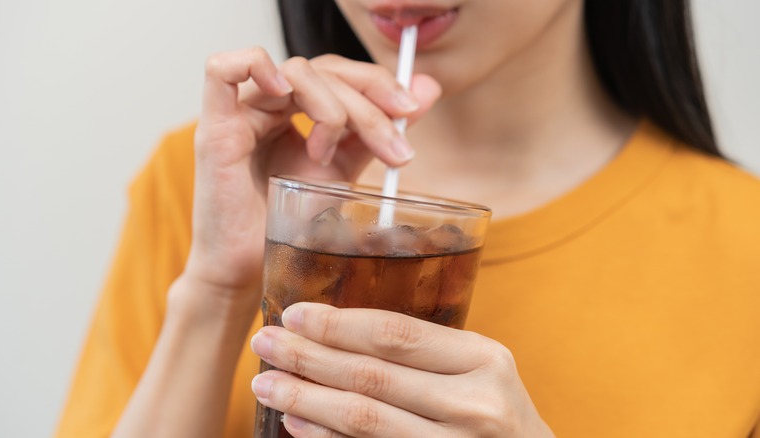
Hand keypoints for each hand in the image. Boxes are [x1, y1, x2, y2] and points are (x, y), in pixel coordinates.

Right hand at [182, 48, 440, 299]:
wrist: (251, 270)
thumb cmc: (286, 225)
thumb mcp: (344, 171)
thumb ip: (379, 130)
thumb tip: (428, 89)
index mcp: (296, 110)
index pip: (339, 71)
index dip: (377, 82)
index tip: (411, 111)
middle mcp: (269, 105)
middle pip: (323, 69)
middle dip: (368, 103)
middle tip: (393, 145)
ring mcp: (241, 113)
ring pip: (294, 70)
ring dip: (329, 106)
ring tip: (328, 155)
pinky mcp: (214, 128)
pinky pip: (222, 69)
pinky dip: (257, 66)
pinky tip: (284, 95)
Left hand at [250, 302, 554, 437]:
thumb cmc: (497, 412)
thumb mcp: (482, 370)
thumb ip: (429, 351)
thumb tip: (337, 330)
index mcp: (484, 359)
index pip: (396, 333)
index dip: (337, 323)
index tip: (293, 313)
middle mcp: (475, 403)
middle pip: (371, 375)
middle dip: (307, 356)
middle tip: (263, 342)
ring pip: (363, 418)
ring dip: (304, 398)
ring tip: (265, 382)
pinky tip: (295, 422)